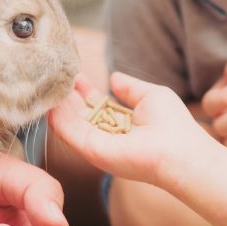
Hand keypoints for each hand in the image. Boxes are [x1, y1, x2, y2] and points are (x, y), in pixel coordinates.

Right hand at [49, 72, 216, 188]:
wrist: (180, 152)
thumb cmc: (173, 124)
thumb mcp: (150, 96)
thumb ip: (130, 88)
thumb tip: (114, 77)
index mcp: (122, 122)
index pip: (98, 103)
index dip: (85, 88)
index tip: (73, 73)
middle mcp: (108, 135)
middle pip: (81, 113)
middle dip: (67, 95)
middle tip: (53, 76)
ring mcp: (99, 144)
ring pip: (71, 122)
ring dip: (58, 104)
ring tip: (46, 84)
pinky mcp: (92, 151)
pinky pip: (69, 132)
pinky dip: (57, 117)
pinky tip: (49, 101)